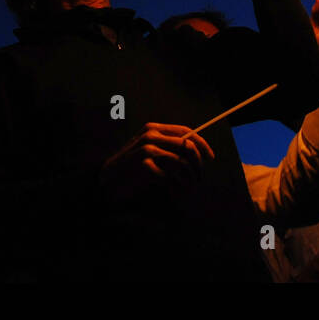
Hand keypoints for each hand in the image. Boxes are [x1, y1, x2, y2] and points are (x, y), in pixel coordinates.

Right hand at [98, 122, 215, 199]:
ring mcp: (146, 148)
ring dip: (188, 178)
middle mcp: (150, 134)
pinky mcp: (142, 164)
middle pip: (187, 146)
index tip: (210, 157)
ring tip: (189, 187)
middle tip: (199, 178)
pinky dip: (173, 185)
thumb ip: (167, 148)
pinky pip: (168, 176)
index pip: (186, 131)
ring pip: (180, 162)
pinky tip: (172, 191)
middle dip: (198, 164)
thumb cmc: (131, 167)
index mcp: (153, 128)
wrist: (108, 179)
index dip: (202, 144)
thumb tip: (195, 151)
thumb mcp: (149, 152)